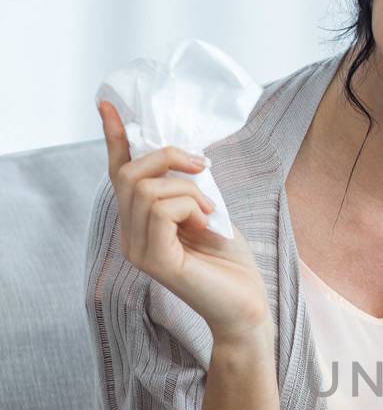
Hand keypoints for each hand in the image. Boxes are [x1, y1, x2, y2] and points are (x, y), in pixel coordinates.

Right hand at [98, 98, 269, 340]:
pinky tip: (206, 223)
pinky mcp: (155, 260)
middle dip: (168, 157)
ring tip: (208, 211)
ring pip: (146, 188)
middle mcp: (130, 236)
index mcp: (139, 223)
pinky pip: (162, 208)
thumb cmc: (230, 262)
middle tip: (203, 168)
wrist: (247, 304)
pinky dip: (191, 205)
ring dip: (188, 188)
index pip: (119, 174)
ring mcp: (138, 249)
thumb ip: (185, 187)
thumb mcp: (207, 210)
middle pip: (130, 173)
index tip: (107, 105)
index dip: (115, 139)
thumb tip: (180, 156)